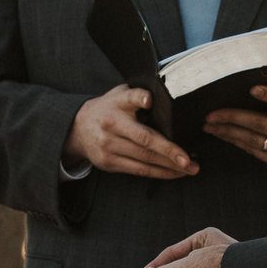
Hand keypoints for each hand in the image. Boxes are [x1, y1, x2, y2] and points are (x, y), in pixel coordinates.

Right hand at [65, 84, 197, 179]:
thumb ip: (137, 94)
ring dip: (169, 167)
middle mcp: (111, 126)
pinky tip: (173, 173)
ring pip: (144, 159)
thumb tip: (162, 98)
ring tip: (189, 169)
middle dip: (169, 151)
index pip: (128, 98)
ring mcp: (108, 147)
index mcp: (115, 105)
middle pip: (143, 139)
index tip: (148, 100)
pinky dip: (158, 173)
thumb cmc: (108, 109)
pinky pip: (138, 170)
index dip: (139, 98)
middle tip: (188, 160)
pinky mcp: (109, 163)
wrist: (77, 128)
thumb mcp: (119, 94)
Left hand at [203, 69, 266, 171]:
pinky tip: (224, 133)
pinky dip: (237, 142)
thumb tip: (256, 67)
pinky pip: (256, 152)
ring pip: (254, 141)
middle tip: (211, 113)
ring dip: (228, 132)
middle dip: (233, 118)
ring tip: (210, 124)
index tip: (251, 88)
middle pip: (262, 125)